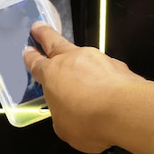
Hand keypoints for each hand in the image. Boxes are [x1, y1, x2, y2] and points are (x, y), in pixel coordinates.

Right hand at [23, 22, 144, 152]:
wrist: (126, 111)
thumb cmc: (86, 121)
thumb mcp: (64, 127)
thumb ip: (62, 115)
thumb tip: (68, 113)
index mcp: (51, 74)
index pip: (37, 63)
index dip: (31, 57)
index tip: (27, 51)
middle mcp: (71, 60)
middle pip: (54, 43)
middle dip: (44, 34)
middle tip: (38, 26)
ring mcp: (96, 59)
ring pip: (82, 56)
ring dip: (79, 62)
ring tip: (80, 74)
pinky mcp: (117, 66)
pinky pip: (104, 69)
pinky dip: (102, 76)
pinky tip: (106, 89)